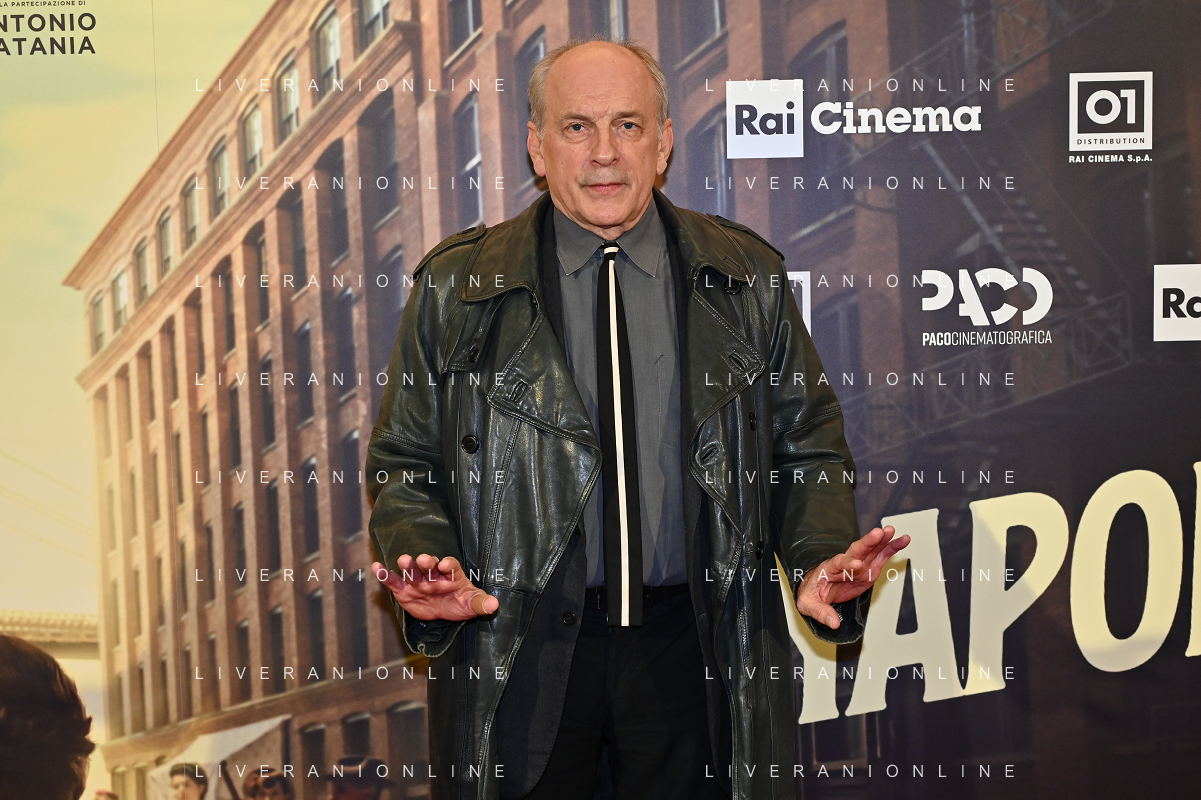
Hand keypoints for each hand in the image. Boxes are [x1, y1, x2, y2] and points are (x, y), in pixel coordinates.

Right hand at [372, 554, 498, 620]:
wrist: (445, 611)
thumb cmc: (460, 603)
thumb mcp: (472, 604)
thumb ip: (481, 603)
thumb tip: (495, 605)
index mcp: (452, 575)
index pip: (451, 566)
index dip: (448, 564)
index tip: (444, 564)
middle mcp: (434, 575)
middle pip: (430, 565)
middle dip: (426, 562)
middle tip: (423, 559)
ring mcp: (419, 582)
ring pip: (412, 572)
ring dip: (408, 565)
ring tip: (404, 560)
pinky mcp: (405, 591)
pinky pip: (394, 583)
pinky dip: (386, 575)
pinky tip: (376, 568)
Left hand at [795, 525, 909, 629]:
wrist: (818, 591)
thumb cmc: (811, 594)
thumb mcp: (808, 604)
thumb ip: (821, 612)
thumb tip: (833, 623)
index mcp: (828, 569)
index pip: (838, 563)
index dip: (847, 563)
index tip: (857, 564)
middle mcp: (845, 563)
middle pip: (856, 550)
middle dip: (867, 542)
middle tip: (879, 533)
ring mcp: (858, 565)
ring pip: (871, 550)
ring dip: (882, 541)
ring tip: (892, 532)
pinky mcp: (868, 570)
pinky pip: (880, 557)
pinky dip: (890, 549)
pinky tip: (901, 541)